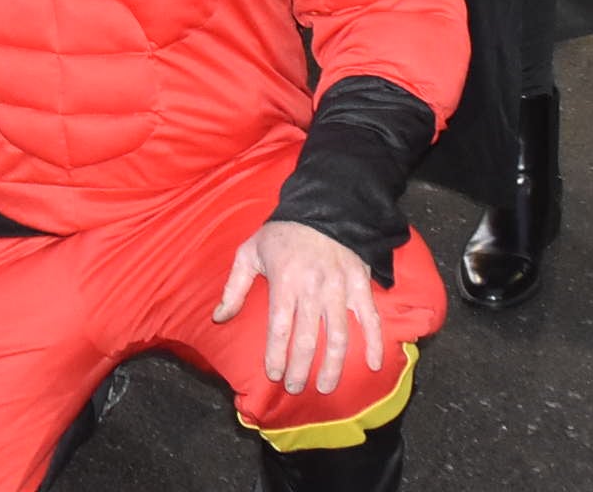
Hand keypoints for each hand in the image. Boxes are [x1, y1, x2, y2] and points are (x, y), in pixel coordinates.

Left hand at [214, 220, 383, 398]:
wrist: (324, 206)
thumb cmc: (282, 232)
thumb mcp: (250, 251)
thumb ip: (234, 287)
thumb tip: (218, 317)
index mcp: (285, 281)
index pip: (279, 328)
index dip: (276, 355)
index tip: (273, 375)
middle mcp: (313, 288)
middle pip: (307, 339)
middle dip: (300, 369)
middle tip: (296, 388)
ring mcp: (339, 288)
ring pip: (338, 336)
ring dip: (333, 366)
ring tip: (325, 387)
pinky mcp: (360, 285)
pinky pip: (370, 319)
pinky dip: (374, 343)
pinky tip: (374, 365)